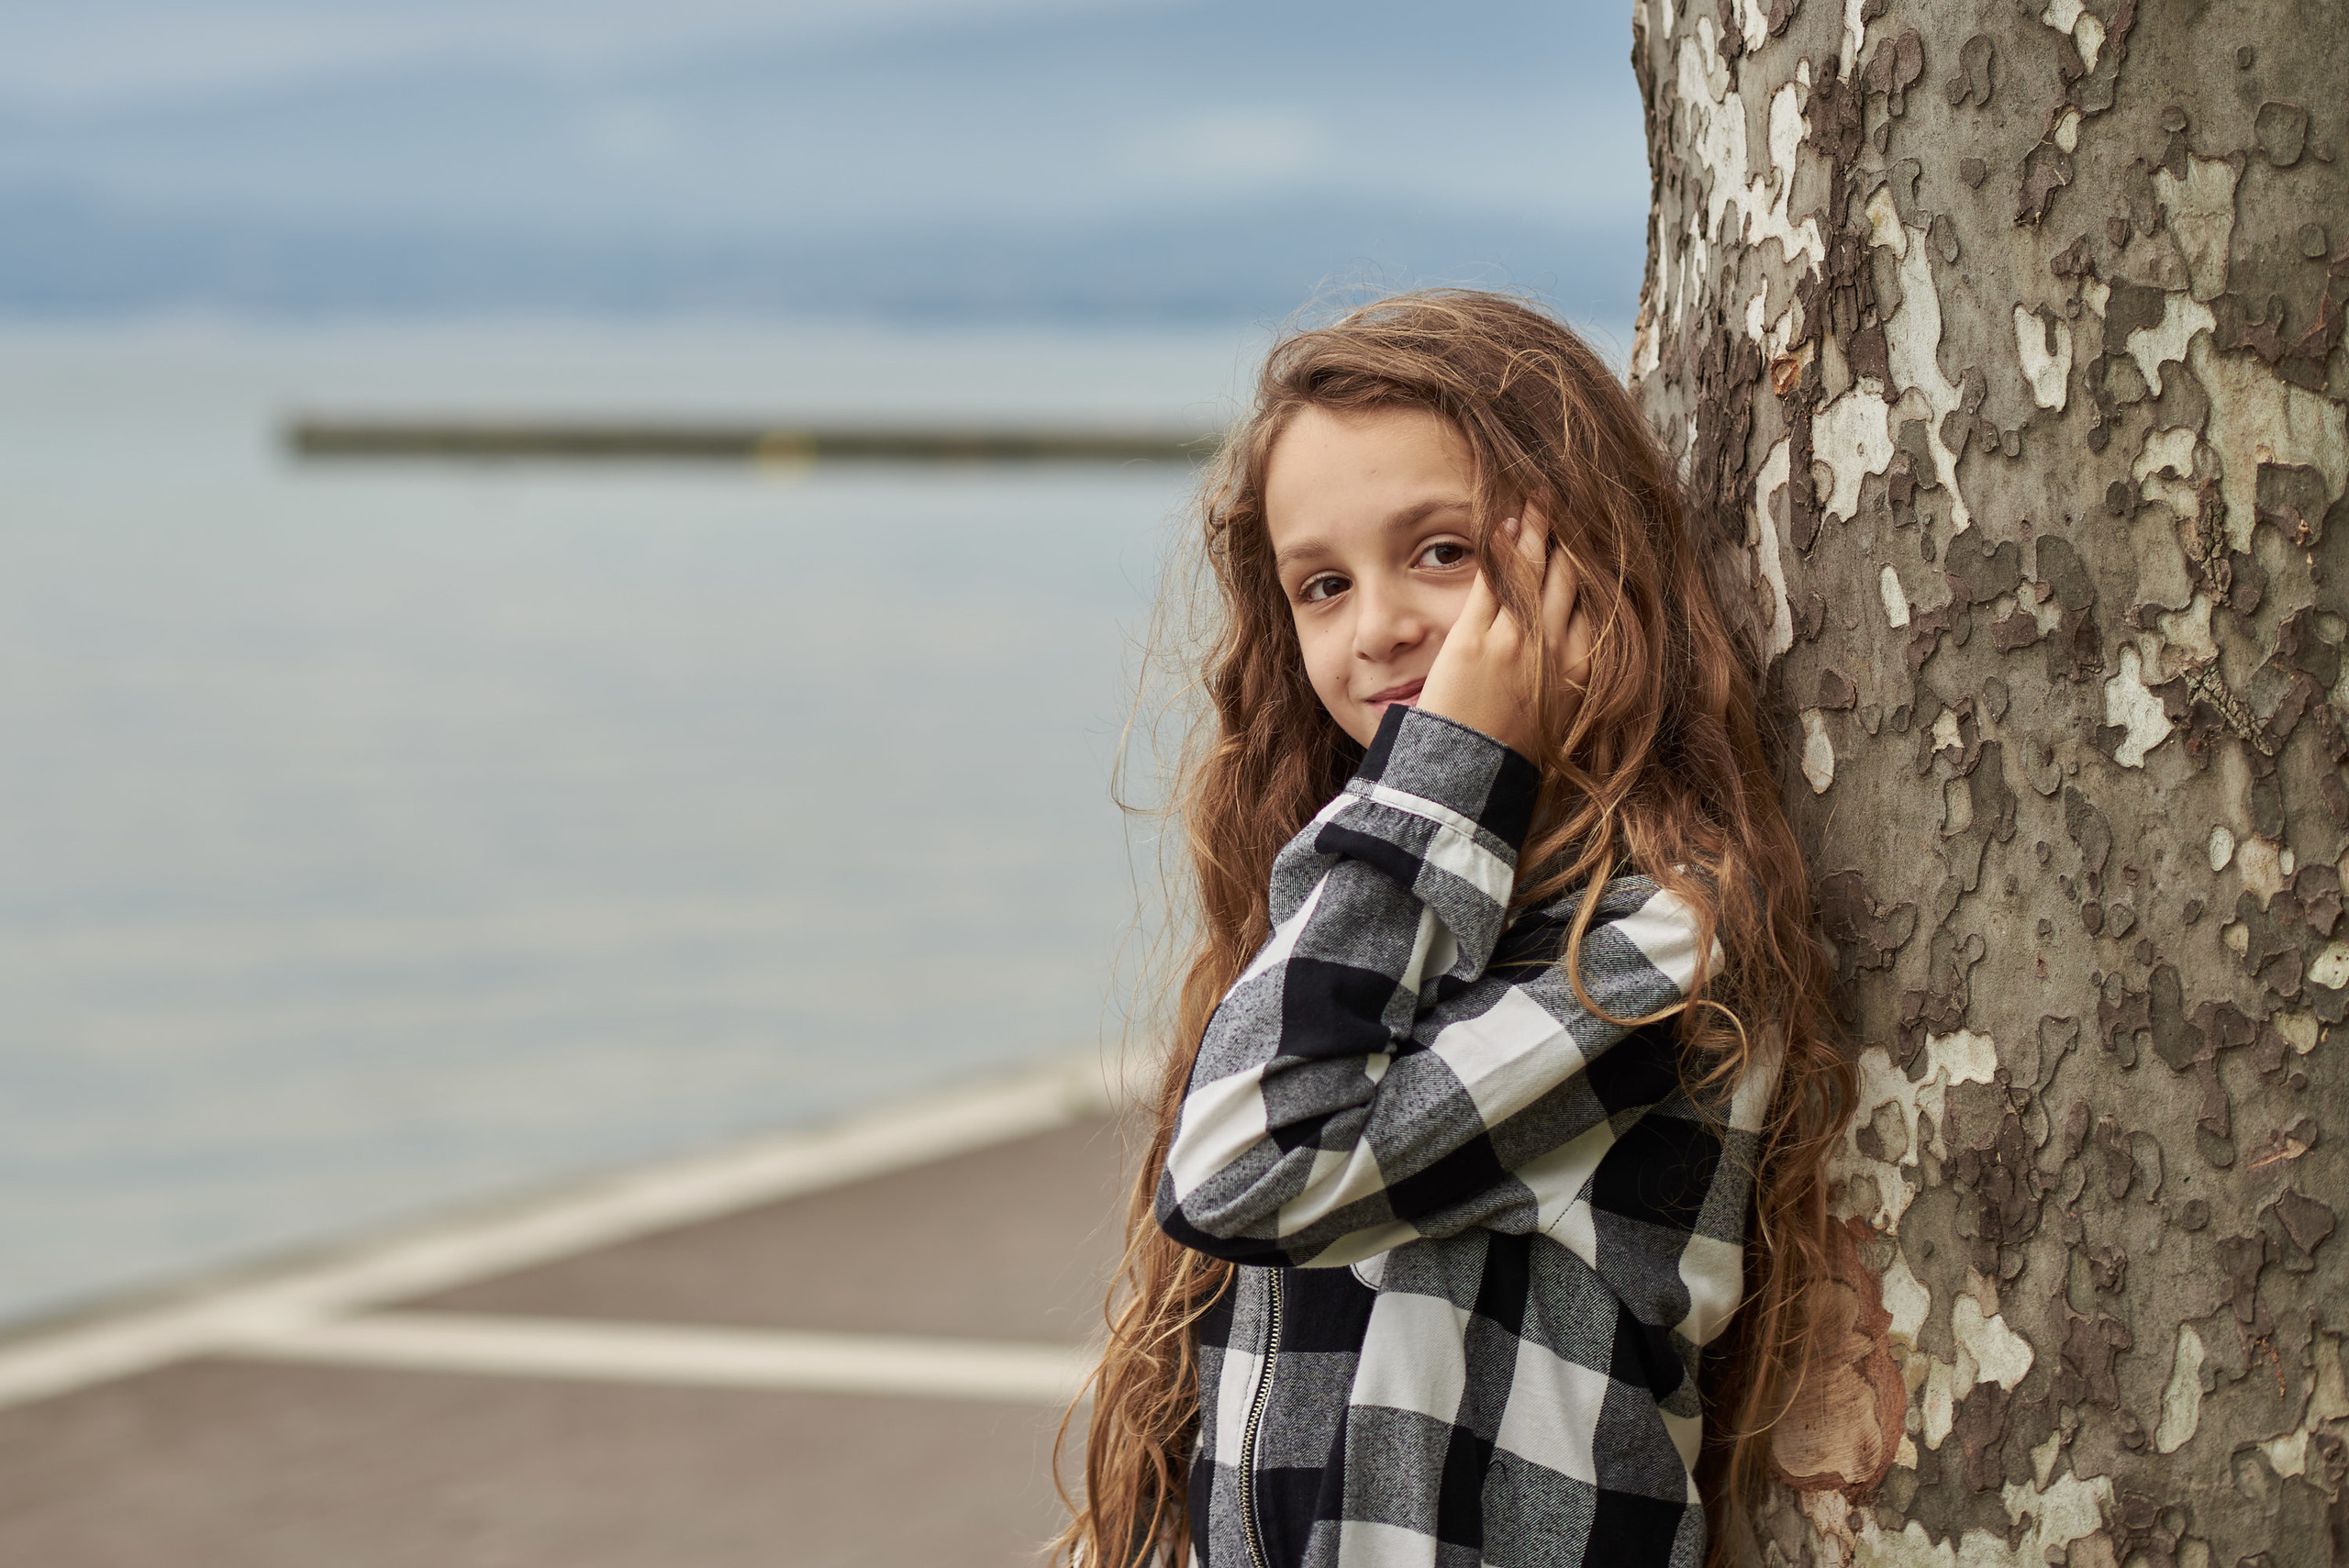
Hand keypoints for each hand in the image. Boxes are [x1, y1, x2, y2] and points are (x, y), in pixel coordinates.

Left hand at [1415, 512, 1592, 759]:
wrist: (1469, 777)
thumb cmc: (1513, 745)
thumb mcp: (1559, 704)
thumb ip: (1571, 663)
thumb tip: (1578, 628)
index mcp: (1585, 668)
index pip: (1595, 599)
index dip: (1591, 560)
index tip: (1590, 533)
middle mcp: (1557, 650)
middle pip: (1570, 576)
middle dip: (1568, 535)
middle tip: (1565, 500)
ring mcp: (1516, 643)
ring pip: (1533, 570)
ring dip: (1536, 527)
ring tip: (1538, 496)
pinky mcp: (1474, 640)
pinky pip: (1493, 581)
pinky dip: (1500, 548)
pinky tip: (1504, 520)